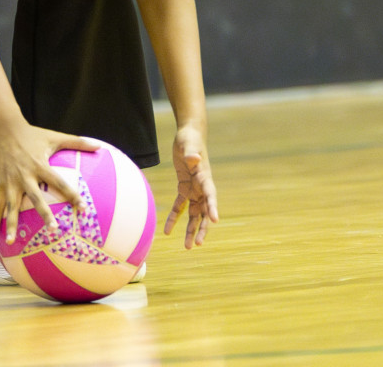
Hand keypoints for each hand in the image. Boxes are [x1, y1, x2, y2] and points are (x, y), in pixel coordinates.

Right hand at [0, 120, 101, 242]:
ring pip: (11, 205)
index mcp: (40, 165)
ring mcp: (10, 181)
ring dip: (11, 223)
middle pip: (35, 197)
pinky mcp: (0, 183)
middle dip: (43, 214)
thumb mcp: (55, 137)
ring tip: (12, 241)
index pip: (59, 182)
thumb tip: (99, 146)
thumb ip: (77, 142)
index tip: (83, 208)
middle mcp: (25, 175)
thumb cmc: (32, 134)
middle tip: (53, 229)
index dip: (71, 195)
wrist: (4, 128)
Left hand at [163, 124, 218, 248]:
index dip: (213, 208)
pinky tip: (167, 231)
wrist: (188, 135)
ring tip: (187, 246)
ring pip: (194, 214)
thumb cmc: (189, 139)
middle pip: (204, 212)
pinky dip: (174, 218)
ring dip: (190, 229)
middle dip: (202, 229)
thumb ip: (191, 152)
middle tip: (197, 244)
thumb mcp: (188, 144)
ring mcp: (194, 190)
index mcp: (205, 177)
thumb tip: (193, 158)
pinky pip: (180, 206)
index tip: (215, 220)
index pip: (211, 195)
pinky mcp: (184, 188)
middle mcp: (202, 187)